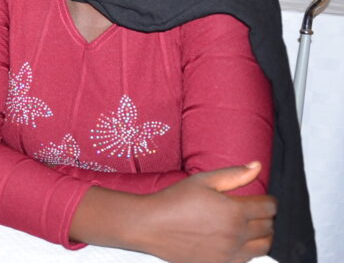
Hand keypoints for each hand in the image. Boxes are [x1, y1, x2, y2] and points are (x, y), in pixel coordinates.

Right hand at [138, 162, 274, 262]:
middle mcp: (236, 235)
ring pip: (263, 246)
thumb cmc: (173, 200)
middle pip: (269, 227)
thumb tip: (256, 166)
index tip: (262, 198)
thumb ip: (233, 175)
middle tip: (254, 210)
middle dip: (266, 217)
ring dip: (262, 235)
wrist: (150, 225)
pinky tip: (236, 240)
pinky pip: (248, 259)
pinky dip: (248, 249)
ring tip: (249, 227)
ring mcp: (229, 253)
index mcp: (234, 212)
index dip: (269, 201)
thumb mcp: (202, 180)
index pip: (269, 208)